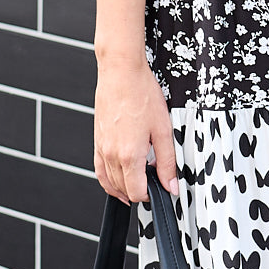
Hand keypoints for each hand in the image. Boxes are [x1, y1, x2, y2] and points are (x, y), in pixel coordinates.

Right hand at [93, 56, 179, 204]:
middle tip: (155, 180)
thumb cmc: (141, 94)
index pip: (137, 193)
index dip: (152, 195)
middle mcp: (112, 155)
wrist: (121, 73)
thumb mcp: (163, 129)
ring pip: (110, 183)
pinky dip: (108, 180)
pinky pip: (99, 170)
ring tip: (140, 182)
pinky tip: (118, 178)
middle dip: (140, 191)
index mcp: (130, 155)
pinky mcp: (97, 141)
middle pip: (123, 190)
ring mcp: (101, 148)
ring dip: (124, 187)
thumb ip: (167, 162)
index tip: (162, 187)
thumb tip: (171, 185)